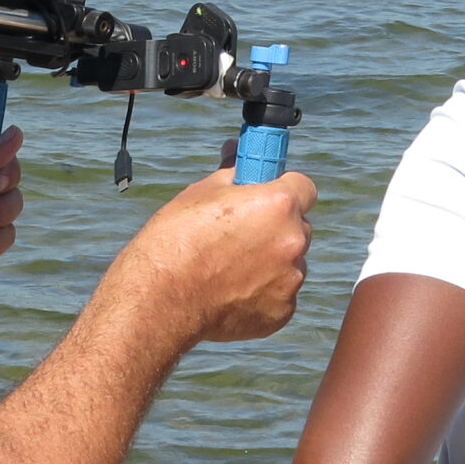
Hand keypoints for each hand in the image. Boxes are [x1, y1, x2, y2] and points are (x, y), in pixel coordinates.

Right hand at [108, 166, 314, 344]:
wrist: (160, 298)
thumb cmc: (177, 240)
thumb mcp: (202, 192)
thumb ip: (232, 173)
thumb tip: (238, 151)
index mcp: (279, 204)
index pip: (304, 186)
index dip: (285, 189)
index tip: (269, 195)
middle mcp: (293, 241)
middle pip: (299, 226)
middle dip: (277, 228)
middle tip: (242, 234)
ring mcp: (290, 280)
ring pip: (290, 263)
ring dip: (271, 262)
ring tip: (230, 268)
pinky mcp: (282, 312)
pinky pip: (280, 295)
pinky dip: (263, 292)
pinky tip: (231, 291)